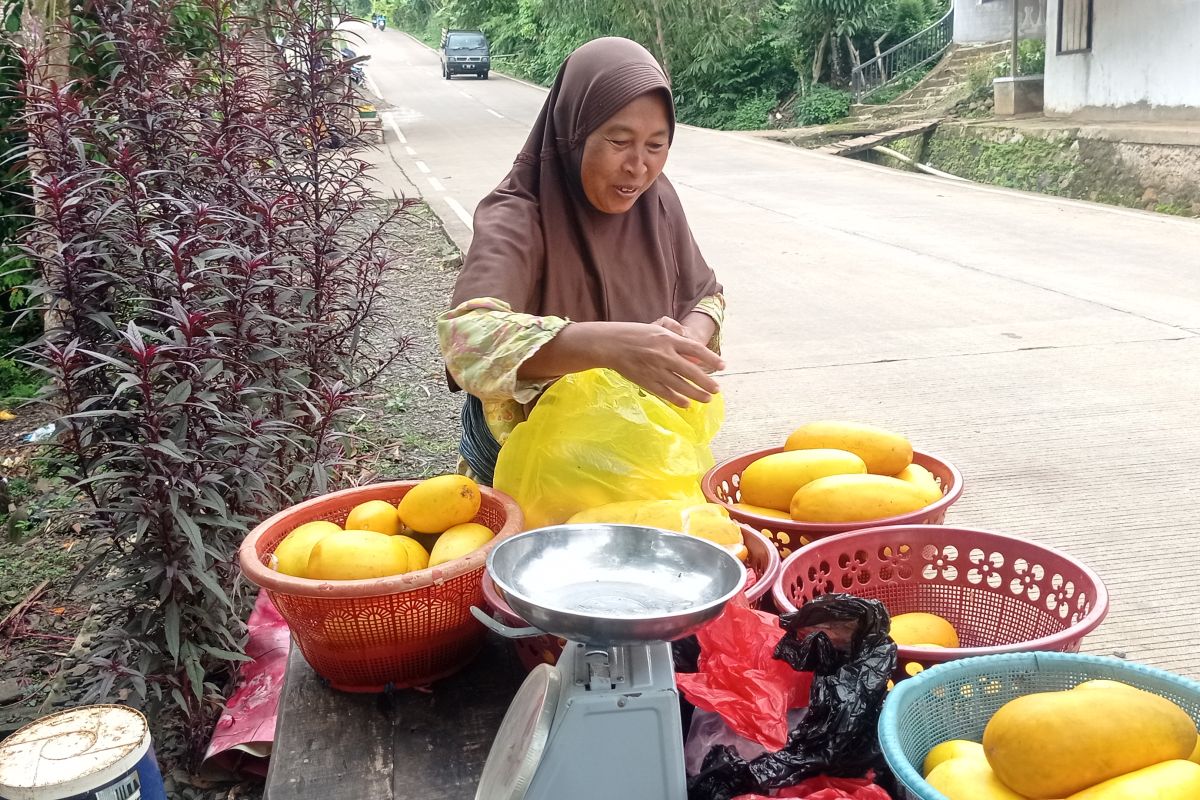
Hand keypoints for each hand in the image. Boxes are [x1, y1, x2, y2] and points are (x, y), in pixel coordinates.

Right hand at [518, 320, 724, 406]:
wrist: (611, 344)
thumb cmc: (634, 333)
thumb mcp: (655, 325)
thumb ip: (673, 330)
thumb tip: (688, 338)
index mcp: (668, 339)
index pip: (696, 350)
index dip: (711, 359)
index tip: (723, 366)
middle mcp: (664, 355)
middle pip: (692, 371)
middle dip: (707, 382)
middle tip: (717, 389)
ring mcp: (655, 370)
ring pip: (681, 386)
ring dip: (696, 394)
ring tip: (706, 399)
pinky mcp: (646, 381)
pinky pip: (666, 393)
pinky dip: (677, 400)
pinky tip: (687, 404)